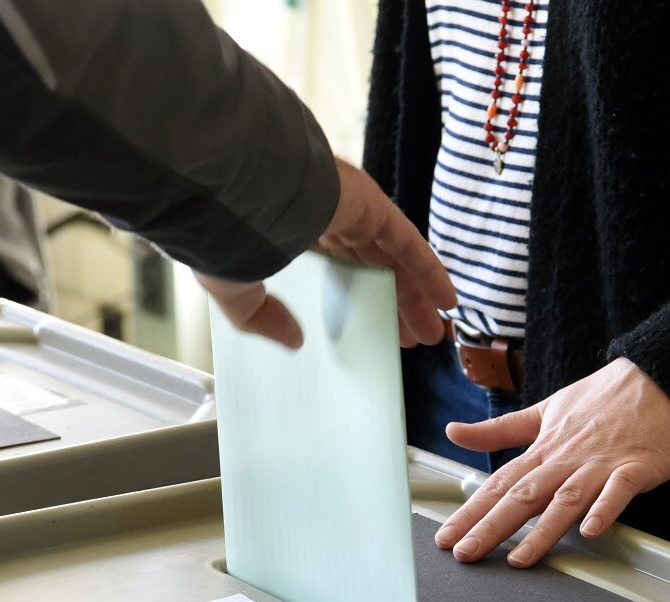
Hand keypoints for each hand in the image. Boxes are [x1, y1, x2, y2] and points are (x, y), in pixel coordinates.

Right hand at [195, 158, 454, 348]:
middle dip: (392, 304)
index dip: (354, 301)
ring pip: (392, 258)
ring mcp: (349, 208)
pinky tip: (446, 299)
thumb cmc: (223, 234)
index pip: (333, 270)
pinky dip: (428, 269)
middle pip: (370, 267)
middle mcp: (323, 217)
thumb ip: (262, 317)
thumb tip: (293, 341)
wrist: (228, 191)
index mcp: (288, 232)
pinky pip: (407, 241)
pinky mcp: (369, 205)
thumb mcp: (236, 289)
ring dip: (415, 294)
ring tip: (432, 331)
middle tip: (408, 339)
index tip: (369, 331)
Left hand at [435, 357, 669, 567]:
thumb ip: (500, 429)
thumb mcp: (544, 409)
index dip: (471, 511)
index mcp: (544, 448)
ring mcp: (600, 464)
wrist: (659, 378)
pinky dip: (605, 509)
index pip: (499, 483)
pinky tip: (591, 530)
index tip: (447, 535)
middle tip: (465, 552)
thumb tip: (454, 432)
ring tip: (520, 558)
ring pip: (566, 499)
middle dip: (491, 526)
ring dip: (542, 531)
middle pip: (523, 496)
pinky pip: (618, 491)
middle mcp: (566, 458)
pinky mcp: (635, 467)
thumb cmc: (604, 397)